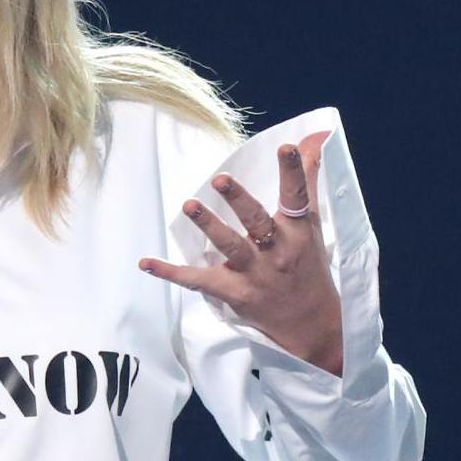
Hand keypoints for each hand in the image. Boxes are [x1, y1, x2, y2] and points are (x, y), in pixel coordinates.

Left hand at [138, 131, 344, 375]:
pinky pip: (197, 280)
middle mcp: (277, 251)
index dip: (292, 171)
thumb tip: (315, 135)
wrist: (311, 324)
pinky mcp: (233, 293)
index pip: (297, 196)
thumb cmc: (308, 266)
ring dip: (209, 226)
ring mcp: (254, 273)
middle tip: (221, 180)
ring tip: (190, 205)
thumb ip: (307, 178)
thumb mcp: (311, 223)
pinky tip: (146, 262)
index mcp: (298, 231)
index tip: (287, 147)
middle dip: (239, 200)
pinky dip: (170, 272)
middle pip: (256, 221)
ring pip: (230, 247)